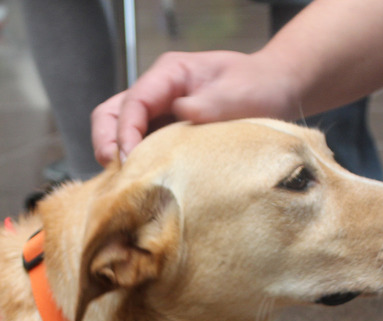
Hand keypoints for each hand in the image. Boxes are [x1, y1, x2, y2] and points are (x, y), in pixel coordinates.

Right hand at [91, 50, 298, 165]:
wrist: (275, 89)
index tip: (130, 159)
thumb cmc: (259, 85)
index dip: (125, 131)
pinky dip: (136, 166)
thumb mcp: (239, 92)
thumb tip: (180, 112)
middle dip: (107, 143)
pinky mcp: (165, 133)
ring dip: (118, 157)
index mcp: (170, 73)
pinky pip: (140, 148)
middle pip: (111, 114)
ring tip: (128, 184)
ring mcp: (158, 113)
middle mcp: (157, 92)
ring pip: (119, 132)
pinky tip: (145, 185)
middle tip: (119, 174)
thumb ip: (211, 102)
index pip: (133, 101)